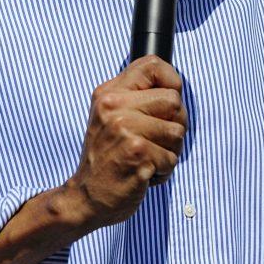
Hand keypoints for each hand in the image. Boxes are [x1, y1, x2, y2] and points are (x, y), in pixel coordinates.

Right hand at [66, 55, 187, 229]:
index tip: (166, 105)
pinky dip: (164, 171)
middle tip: (154, 142)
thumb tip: (175, 87)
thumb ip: (137, 98)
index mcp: (109, 93)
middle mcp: (113, 106)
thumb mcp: (112, 118)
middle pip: (174, 101)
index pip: (152, 65)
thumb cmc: (108, 158)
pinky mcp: (136, 153)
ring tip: (146, 159)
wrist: (85, 198)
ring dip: (169, 152)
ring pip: (177, 131)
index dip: (171, 82)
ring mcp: (124, 129)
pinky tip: (144, 174)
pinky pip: (172, 157)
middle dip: (174, 125)